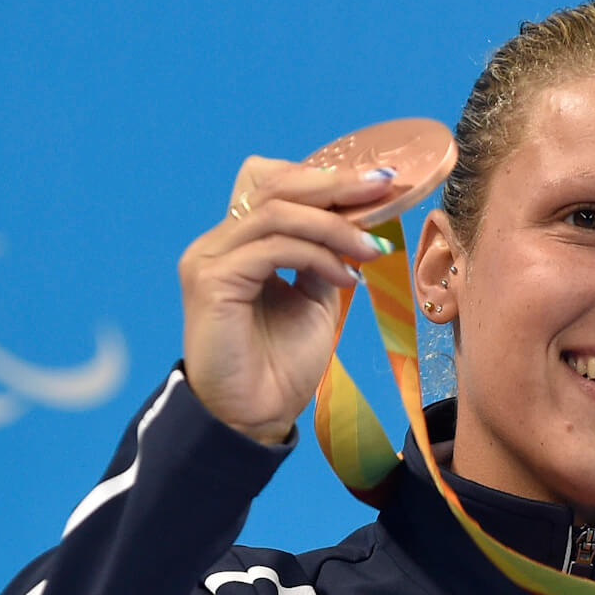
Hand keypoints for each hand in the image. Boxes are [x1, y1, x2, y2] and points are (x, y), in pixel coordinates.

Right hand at [179, 157, 401, 445]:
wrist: (251, 418)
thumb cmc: (279, 366)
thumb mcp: (312, 298)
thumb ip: (322, 256)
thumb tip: (355, 221)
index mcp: (237, 242)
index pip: (272, 181)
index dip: (322, 175)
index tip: (376, 184)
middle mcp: (217, 243)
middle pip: (274, 184)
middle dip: (335, 184)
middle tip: (384, 187)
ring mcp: (209, 259)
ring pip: (276, 211)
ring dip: (334, 224)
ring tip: (372, 248)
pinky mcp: (212, 282)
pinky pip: (273, 248)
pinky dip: (317, 255)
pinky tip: (345, 277)